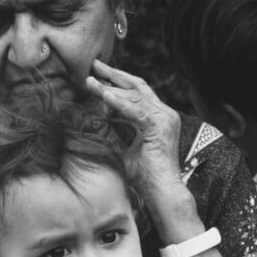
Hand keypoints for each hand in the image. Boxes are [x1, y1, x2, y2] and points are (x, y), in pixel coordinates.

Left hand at [85, 59, 182, 197]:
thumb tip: (91, 122)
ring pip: (135, 96)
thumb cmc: (143, 175)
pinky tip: (104, 96)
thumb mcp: (123, 148)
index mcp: (158, 116)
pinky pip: (137, 111)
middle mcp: (164, 113)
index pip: (137, 91)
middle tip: (94, 65)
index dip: (118, 80)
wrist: (162, 191)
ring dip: (110, 88)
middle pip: (138, 86)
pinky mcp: (160, 127)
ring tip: (90, 81)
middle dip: (114, 74)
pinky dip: (119, 103)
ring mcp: (165, 118)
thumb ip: (112, 133)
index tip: (98, 74)